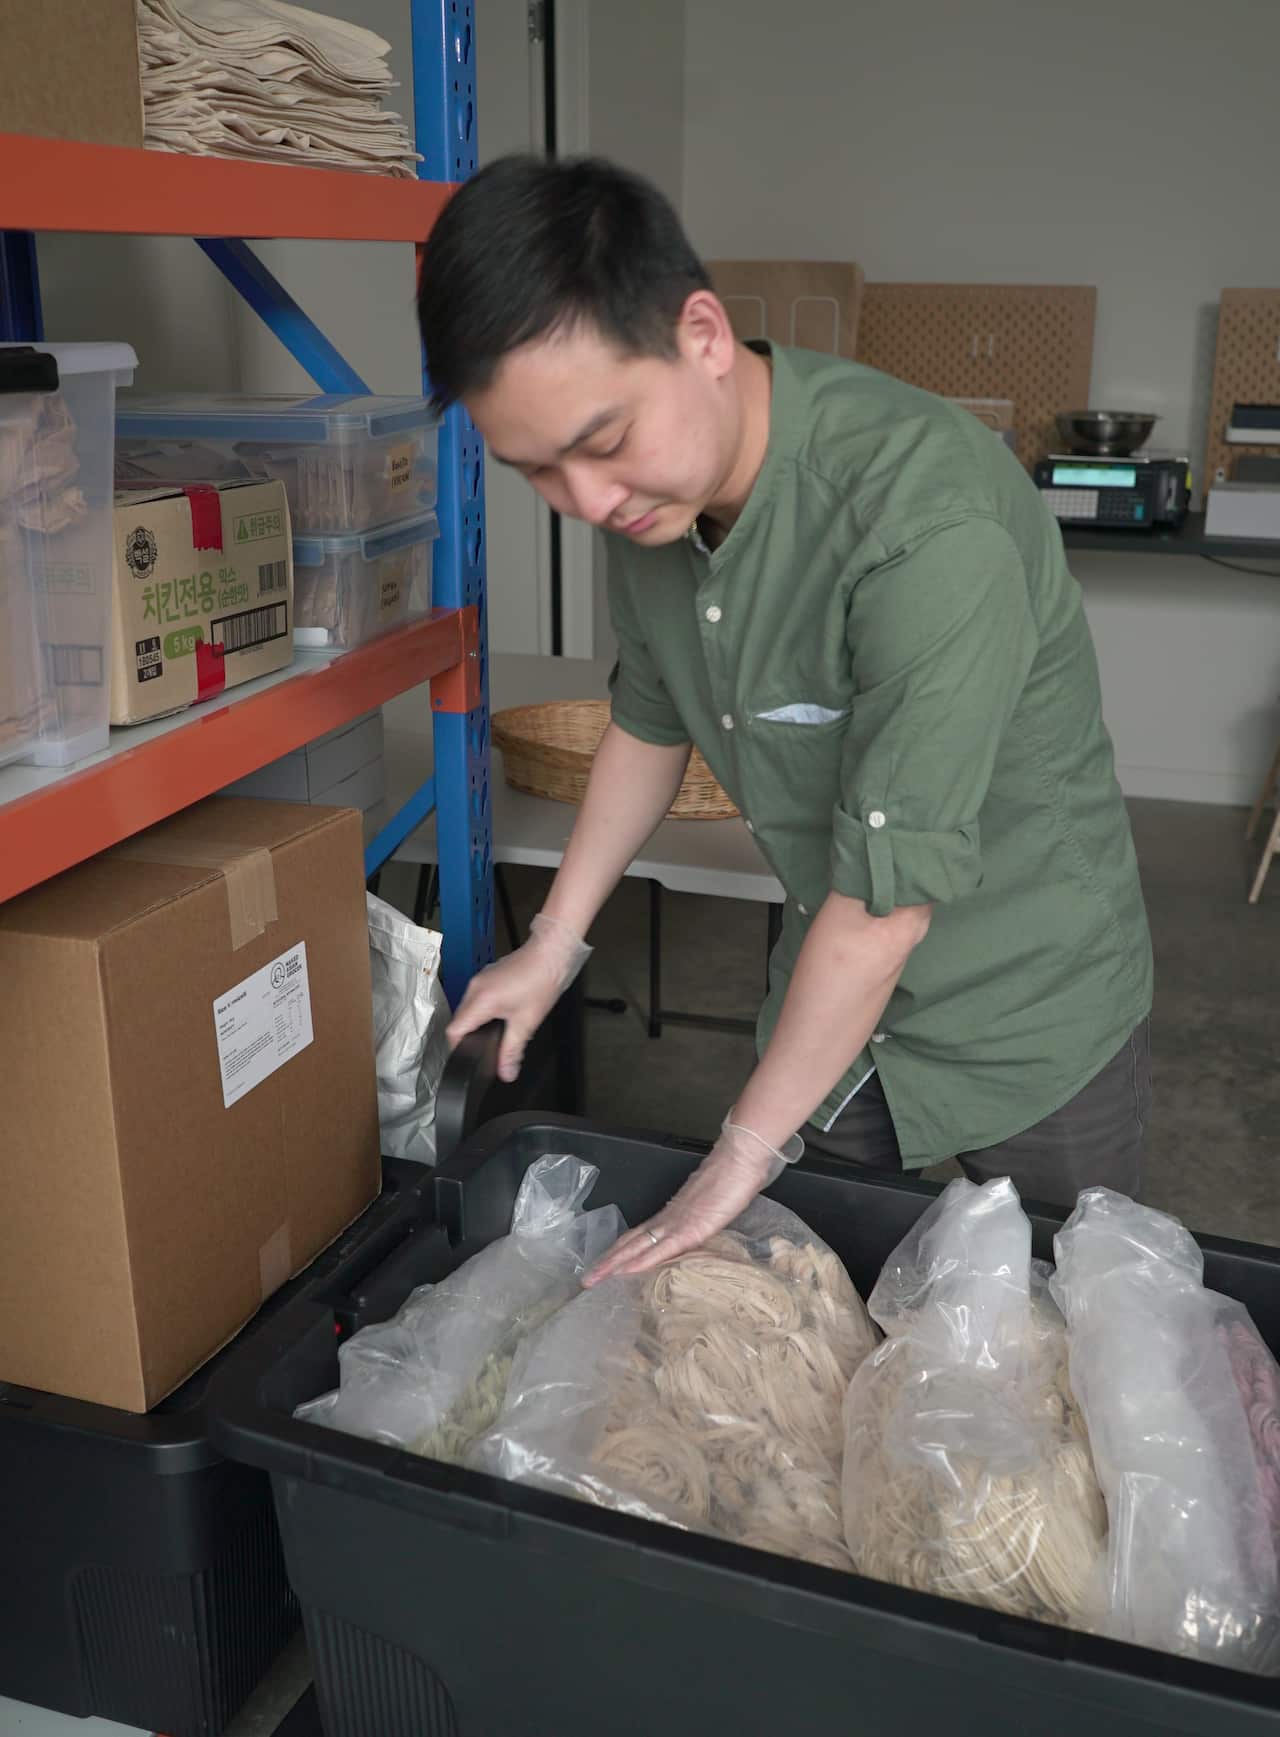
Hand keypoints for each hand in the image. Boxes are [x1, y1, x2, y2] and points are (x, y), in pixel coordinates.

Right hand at [446, 912, 590, 1081]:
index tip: (466, 1057)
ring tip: (495, 1032)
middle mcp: (475, 988)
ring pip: (468, 1008)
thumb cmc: (541, 980)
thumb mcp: (526, 1023)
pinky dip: (484, 1009)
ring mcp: (480, 979)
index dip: (457, 1048)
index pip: (454, 1030)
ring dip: (477, 1022)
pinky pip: (477, 997)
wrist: (551, 953)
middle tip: (483, 1050)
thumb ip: (512, 1051)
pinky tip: (502, 1014)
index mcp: (480, 1000)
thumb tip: (506, 1072)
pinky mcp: (488, 976)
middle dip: (469, 1037)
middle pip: (459, 1020)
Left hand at [583, 1115, 802, 1285]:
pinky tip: (626, 1271)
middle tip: (587, 1279)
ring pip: (638, 1246)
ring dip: (615, 1263)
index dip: (620, 1250)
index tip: (604, 1264)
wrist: (739, 1159)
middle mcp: (669, 1218)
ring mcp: (678, 1223)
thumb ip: (700, 1218)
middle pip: (631, 1242)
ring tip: (595, 1278)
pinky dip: (641, 1261)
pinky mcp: (691, 1229)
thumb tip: (695, 1230)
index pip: (639, 1235)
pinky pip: (661, 1249)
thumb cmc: (730, 1178)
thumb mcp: (712, 1205)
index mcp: (672, 1213)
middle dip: (608, 1261)